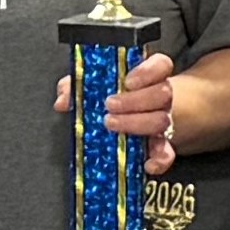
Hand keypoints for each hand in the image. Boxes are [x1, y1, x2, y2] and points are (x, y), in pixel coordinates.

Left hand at [52, 49, 178, 176]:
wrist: (126, 118)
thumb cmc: (110, 98)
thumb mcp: (91, 86)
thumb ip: (76, 86)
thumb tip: (63, 99)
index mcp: (147, 76)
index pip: (161, 65)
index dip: (147, 71)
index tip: (128, 81)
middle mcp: (159, 97)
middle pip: (162, 93)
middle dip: (135, 100)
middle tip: (110, 105)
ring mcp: (162, 119)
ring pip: (161, 120)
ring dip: (137, 123)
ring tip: (112, 124)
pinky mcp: (160, 144)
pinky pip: (166, 153)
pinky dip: (159, 160)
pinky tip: (146, 164)